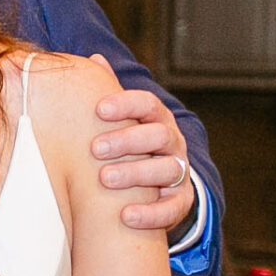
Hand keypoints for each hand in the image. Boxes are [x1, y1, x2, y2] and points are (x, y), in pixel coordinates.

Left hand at [88, 55, 195, 234]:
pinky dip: (150, 214)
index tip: (99, 109)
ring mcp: (179, 172)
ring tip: (105, 179)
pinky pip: (171, 208)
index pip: (148, 104)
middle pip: (158, 135)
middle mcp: (172, 143)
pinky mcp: (181, 202)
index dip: (126, 104)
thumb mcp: (123, 120)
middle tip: (95, 148)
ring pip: (167, 170)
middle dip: (127, 140)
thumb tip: (94, 59)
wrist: (157, 185)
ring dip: (135, 174)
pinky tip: (126, 216)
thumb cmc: (130, 146)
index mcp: (156, 119)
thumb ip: (110, 92)